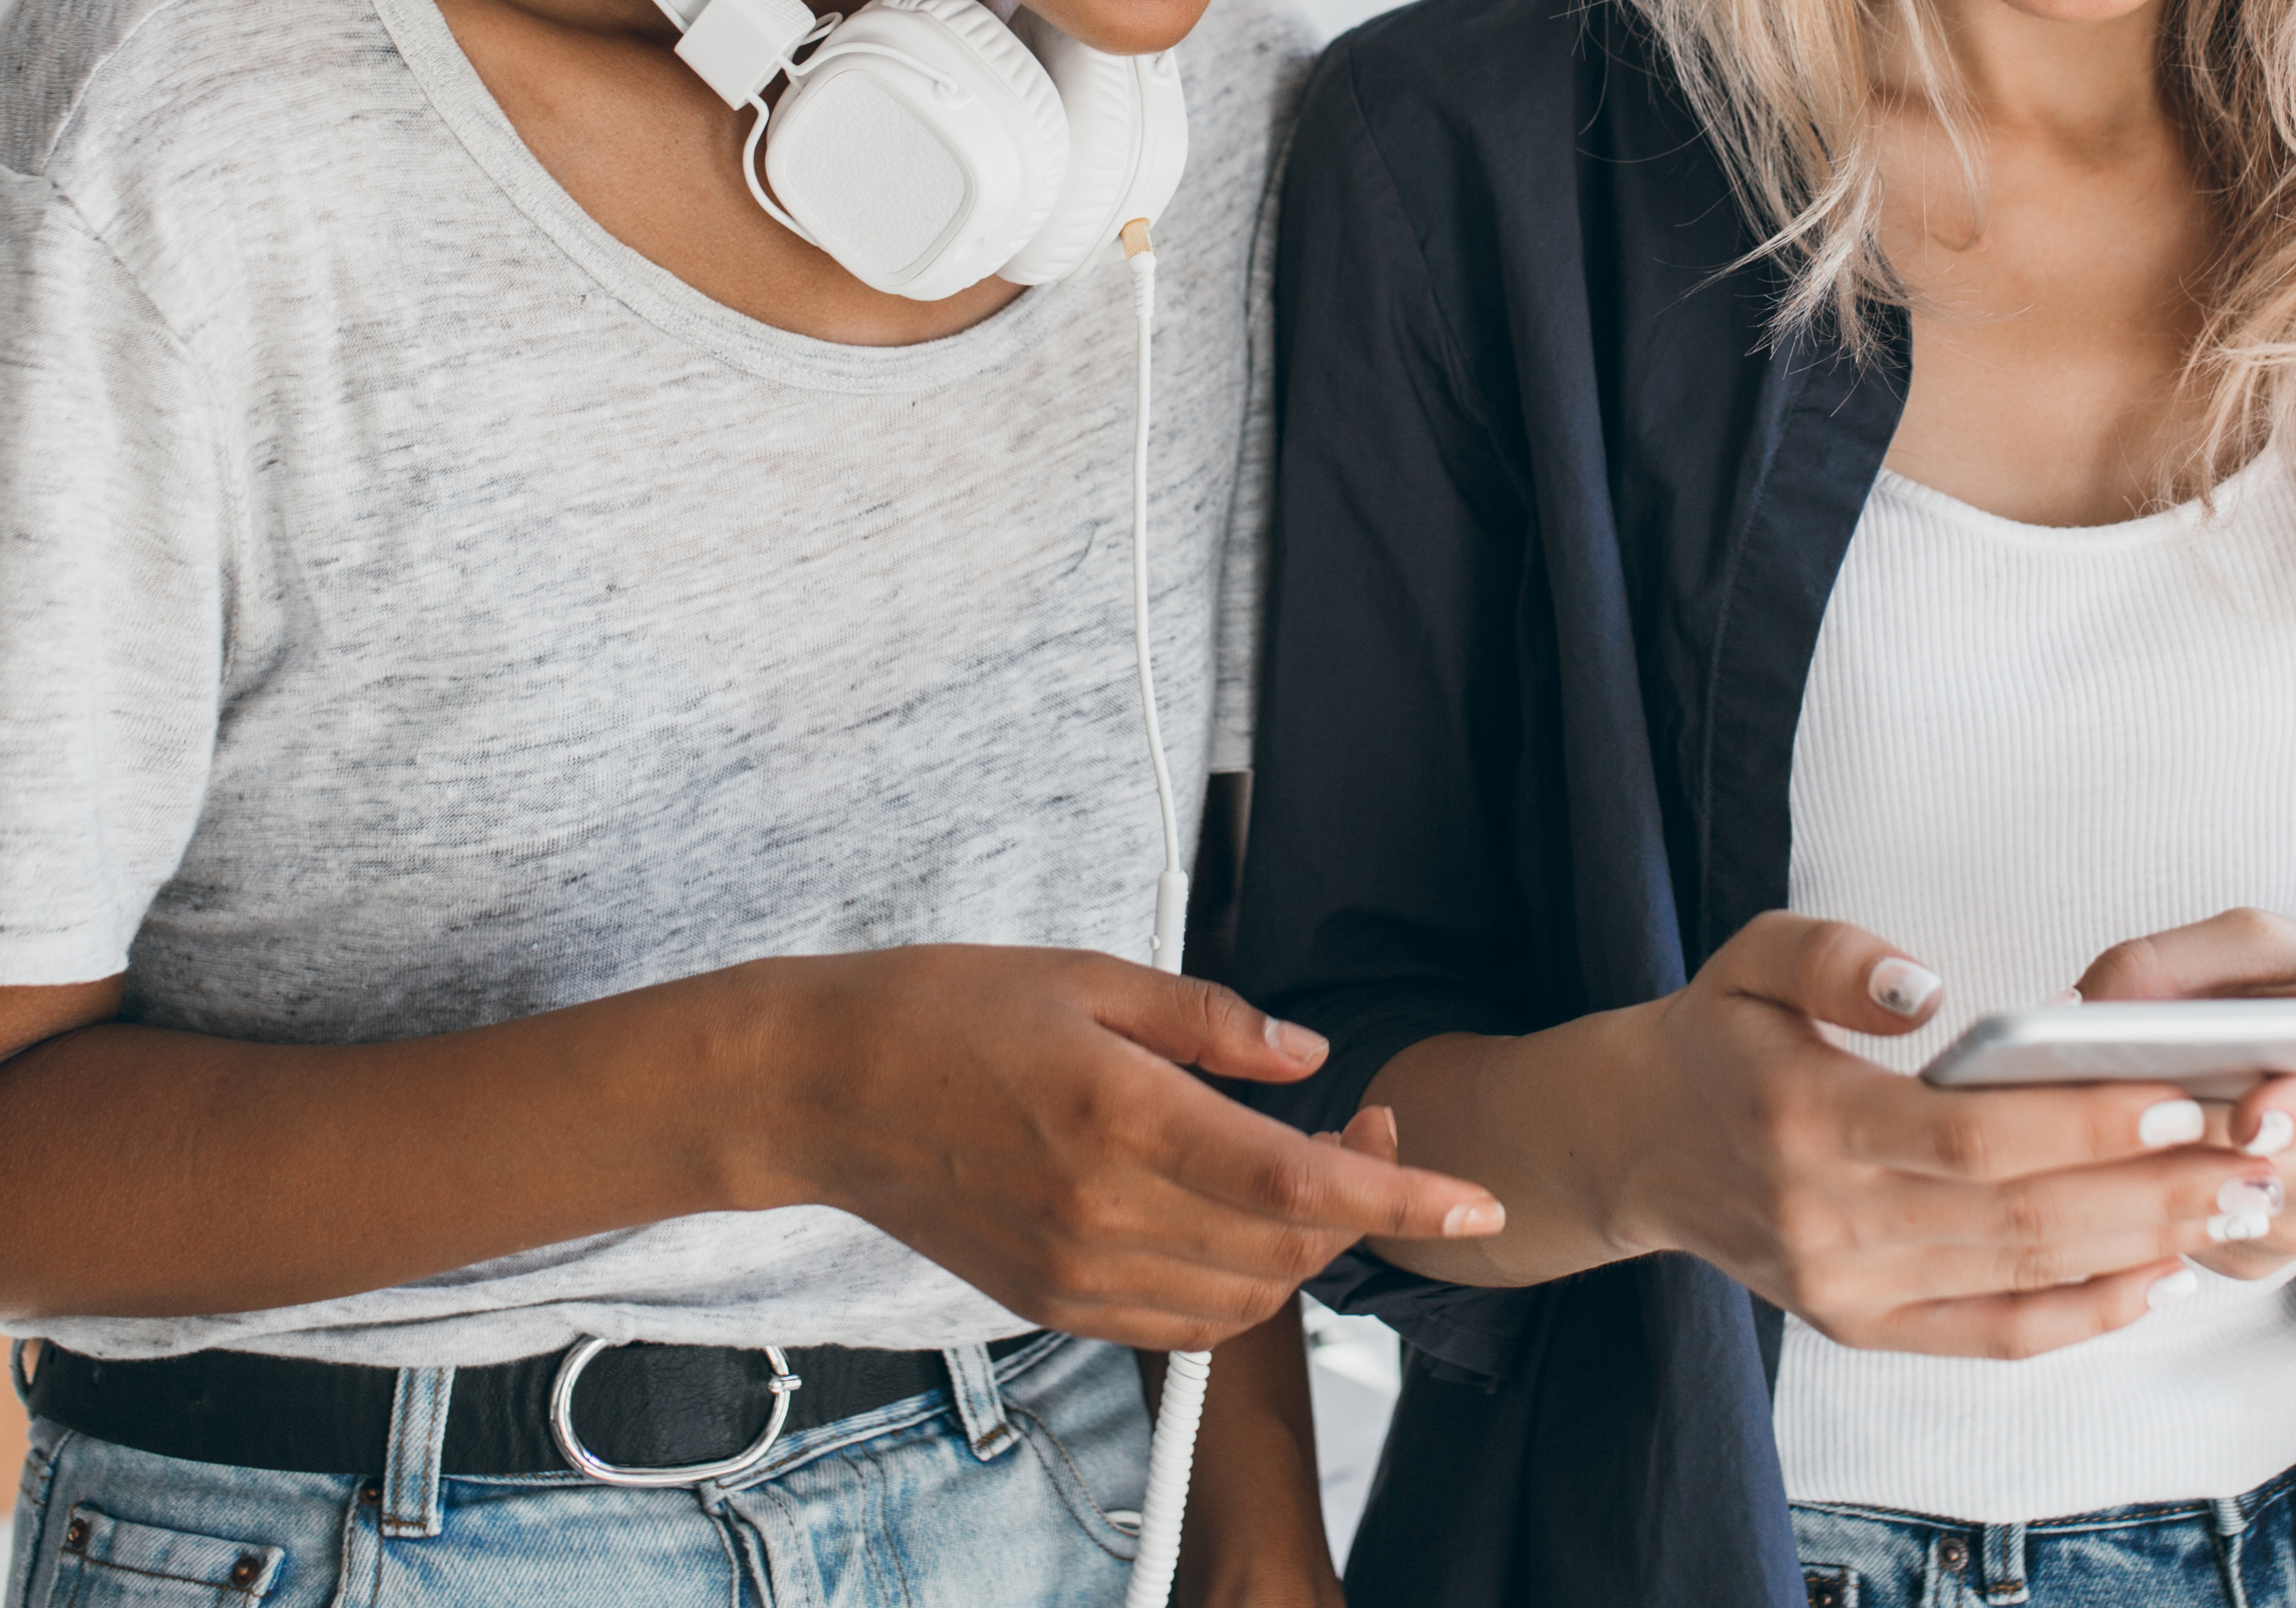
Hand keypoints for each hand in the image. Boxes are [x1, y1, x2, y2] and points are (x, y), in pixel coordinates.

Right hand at [753, 945, 1503, 1349]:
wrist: (821, 1088)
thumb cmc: (943, 1012)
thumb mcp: (1088, 974)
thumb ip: (1212, 1022)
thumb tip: (1308, 1058)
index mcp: (1121, 1114)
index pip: (1299, 1182)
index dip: (1401, 1196)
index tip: (1474, 1199)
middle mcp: (1104, 1210)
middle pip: (1286, 1250)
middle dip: (1361, 1205)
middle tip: (1368, 1130)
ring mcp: (1074, 1270)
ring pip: (1243, 1298)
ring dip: (1301, 1251)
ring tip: (1301, 1170)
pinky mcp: (1050, 1301)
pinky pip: (1180, 1322)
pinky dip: (1237, 1286)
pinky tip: (1236, 1223)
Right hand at [1603, 913, 2281, 1356]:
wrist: (1640, 1144)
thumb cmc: (1719, 1035)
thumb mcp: (1750, 953)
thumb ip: (1836, 957)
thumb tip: (1926, 994)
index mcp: (1805, 1119)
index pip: (1973, 1137)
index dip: (2082, 1123)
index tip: (2178, 1097)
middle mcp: (1828, 1223)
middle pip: (2021, 1218)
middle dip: (2150, 1189)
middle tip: (2251, 1156)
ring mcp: (1848, 1290)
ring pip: (2022, 1279)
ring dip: (2141, 1248)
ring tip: (2233, 1205)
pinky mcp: (1864, 1328)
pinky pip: (1992, 1337)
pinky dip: (2083, 1318)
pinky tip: (2157, 1281)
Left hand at [2072, 910, 2295, 1279]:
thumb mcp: (2274, 946)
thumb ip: (2178, 960)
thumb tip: (2072, 1006)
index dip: (2293, 1113)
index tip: (2255, 1117)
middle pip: (2220, 1156)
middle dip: (2140, 1117)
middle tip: (2063, 1073)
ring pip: (2179, 1201)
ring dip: (2122, 1155)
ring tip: (2088, 1097)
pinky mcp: (2260, 1262)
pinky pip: (2171, 1233)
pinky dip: (2137, 1189)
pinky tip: (2133, 1142)